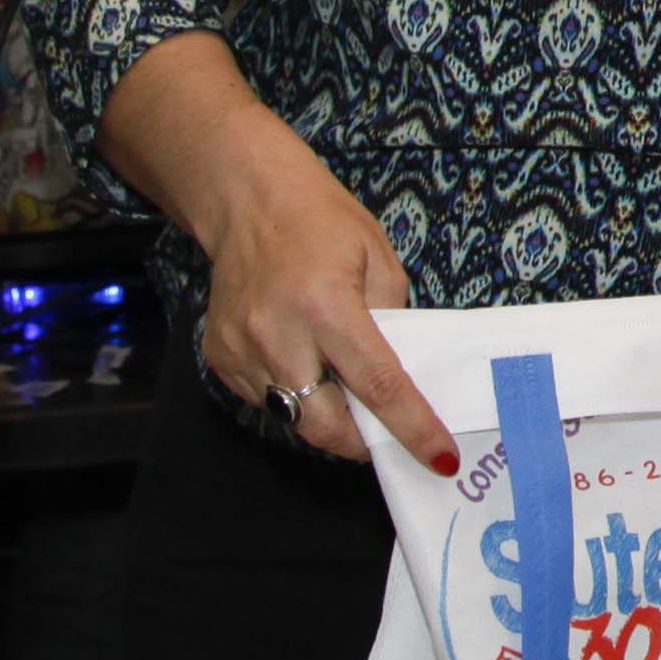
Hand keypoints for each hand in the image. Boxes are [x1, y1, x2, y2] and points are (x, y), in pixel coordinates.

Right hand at [190, 141, 442, 472]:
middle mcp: (277, 335)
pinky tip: (306, 364)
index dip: (412, 428)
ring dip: (326, 417)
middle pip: (324, 425)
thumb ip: (393, 323)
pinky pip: (265, 399)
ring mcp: (241, 349)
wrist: (248, 201)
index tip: (440, 458)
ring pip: (292, 417)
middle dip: (361, 442)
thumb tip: (402, 377)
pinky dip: (293, 395)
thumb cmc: (321, 223)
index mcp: (325, 306)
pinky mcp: (220, 356)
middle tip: (385, 436)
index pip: (377, 386)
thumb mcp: (379, 262)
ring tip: (344, 390)